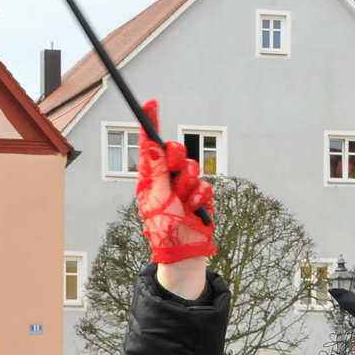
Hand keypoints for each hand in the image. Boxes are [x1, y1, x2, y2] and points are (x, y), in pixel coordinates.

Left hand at [136, 100, 214, 266]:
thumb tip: (151, 144)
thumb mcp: (157, 198)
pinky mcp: (200, 196)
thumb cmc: (163, 229)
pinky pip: (205, 185)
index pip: (149, 145)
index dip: (150, 123)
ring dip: (189, 186)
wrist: (183, 251)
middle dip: (178, 159)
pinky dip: (200, 198)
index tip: (151, 103)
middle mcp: (166, 178)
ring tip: (183, 203)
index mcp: (150, 177)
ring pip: (193, 167)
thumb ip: (157, 170)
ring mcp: (183, 187)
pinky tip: (194, 211)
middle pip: (176, 150)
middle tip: (175, 171)